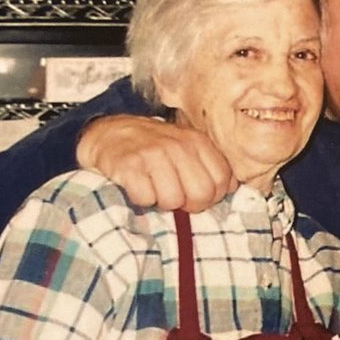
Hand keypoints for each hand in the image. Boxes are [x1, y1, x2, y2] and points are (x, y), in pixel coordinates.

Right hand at [76, 114, 236, 211]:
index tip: (194, 195)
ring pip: (172, 200)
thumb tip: (230, 191)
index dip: (210, 198)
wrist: (109, 134)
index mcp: (198, 142)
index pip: (222, 183)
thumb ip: (209, 168)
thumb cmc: (153, 150)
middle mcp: (178, 145)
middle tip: (173, 196)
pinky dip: (140, 199)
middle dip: (188, 204)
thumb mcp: (185, 150)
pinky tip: (137, 187)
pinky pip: (145, 198)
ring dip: (161, 202)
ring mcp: (153, 154)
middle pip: (201, 195)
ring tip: (153, 189)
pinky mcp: (129, 165)